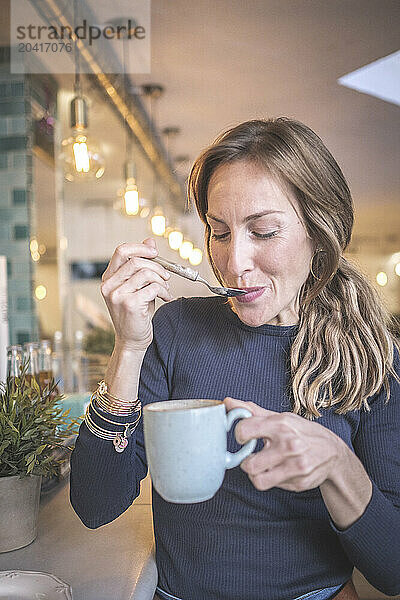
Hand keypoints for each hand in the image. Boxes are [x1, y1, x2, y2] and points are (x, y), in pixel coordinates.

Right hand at [101, 238, 171, 349]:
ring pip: (146, 274)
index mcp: (108, 278)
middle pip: (136, 261)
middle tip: (166, 276)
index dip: (140, 248)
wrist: (132, 341)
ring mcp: (117, 295)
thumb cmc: (136, 313)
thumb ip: (141, 265)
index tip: (155, 252)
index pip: (121, 251)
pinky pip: (153, 288)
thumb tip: (149, 241)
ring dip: (162, 281)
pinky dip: (164, 291)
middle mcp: (109, 286)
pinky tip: (166, 298)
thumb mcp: (138, 286)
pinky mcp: (129, 304)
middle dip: (157, 266)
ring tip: (166, 290)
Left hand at [224, 397, 342, 492]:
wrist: (332, 452)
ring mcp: (295, 466)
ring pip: (258, 480)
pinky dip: (272, 480)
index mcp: (280, 424)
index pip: (244, 431)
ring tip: (263, 466)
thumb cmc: (300, 431)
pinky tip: (279, 471)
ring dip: (256, 475)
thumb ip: (251, 411)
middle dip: (246, 462)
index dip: (239, 435)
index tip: (244, 436)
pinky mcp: (299, 482)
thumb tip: (227, 402)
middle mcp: (289, 445)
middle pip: (248, 465)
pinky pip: (273, 486)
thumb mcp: (279, 417)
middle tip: (252, 457)